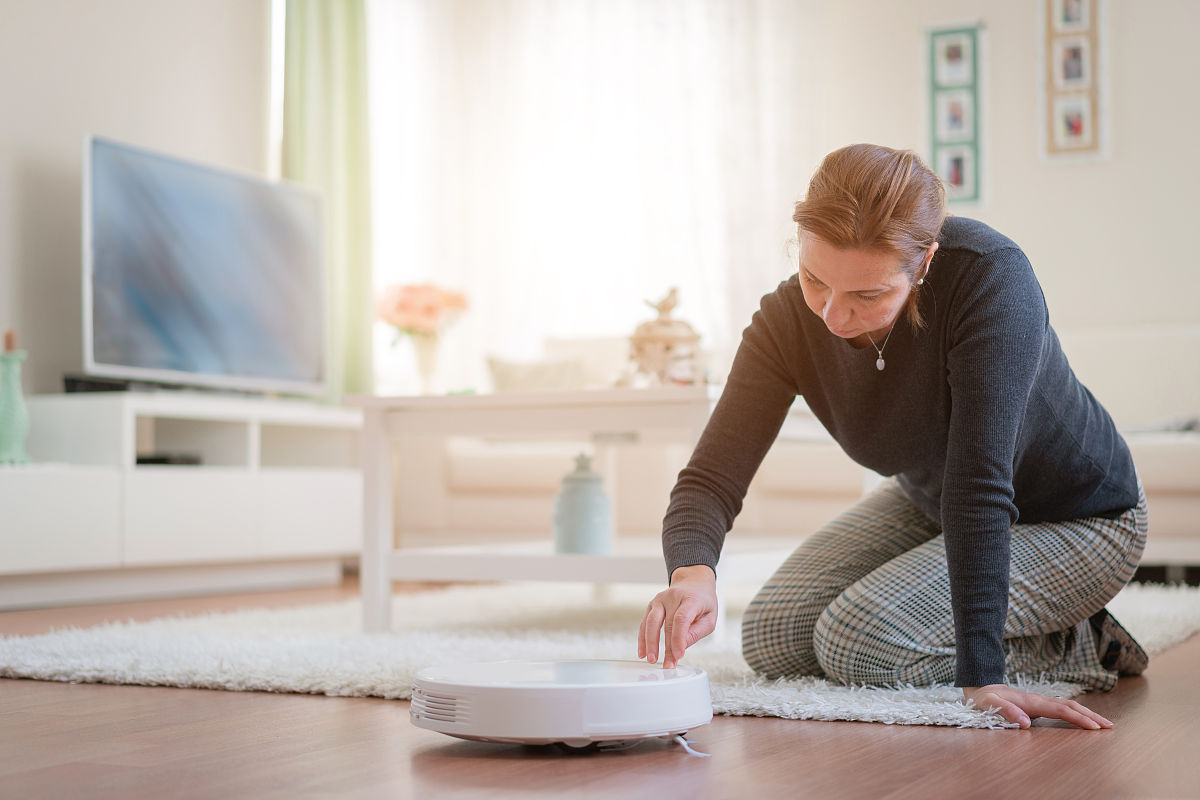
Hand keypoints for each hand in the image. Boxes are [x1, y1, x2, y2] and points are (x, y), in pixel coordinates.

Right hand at [637, 565, 717, 668]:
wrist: (693, 582)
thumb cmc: (703, 601)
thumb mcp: (710, 617)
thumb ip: (697, 632)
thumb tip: (682, 647)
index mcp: (691, 599)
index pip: (681, 619)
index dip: (679, 638)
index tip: (678, 655)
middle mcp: (673, 597)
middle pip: (666, 624)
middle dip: (666, 648)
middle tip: (668, 664)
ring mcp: (660, 599)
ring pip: (651, 622)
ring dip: (650, 643)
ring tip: (651, 659)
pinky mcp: (652, 604)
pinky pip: (645, 622)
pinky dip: (642, 638)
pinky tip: (642, 651)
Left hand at [963, 684, 1113, 729]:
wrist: (980, 687)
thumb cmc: (983, 698)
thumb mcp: (989, 704)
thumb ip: (1006, 712)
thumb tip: (1027, 722)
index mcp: (1031, 702)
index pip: (1060, 710)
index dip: (1078, 718)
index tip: (1094, 727)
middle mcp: (1039, 700)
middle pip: (1070, 706)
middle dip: (1090, 715)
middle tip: (1109, 726)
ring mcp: (1040, 702)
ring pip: (1068, 706)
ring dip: (1086, 714)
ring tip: (1103, 724)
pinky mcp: (1039, 706)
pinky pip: (1062, 709)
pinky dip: (1076, 714)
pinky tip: (1083, 720)